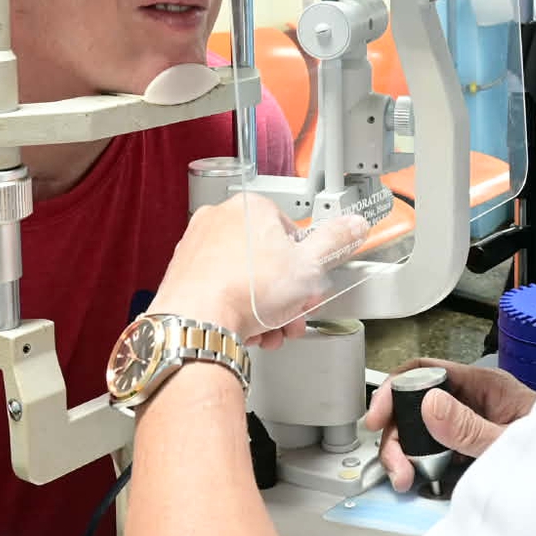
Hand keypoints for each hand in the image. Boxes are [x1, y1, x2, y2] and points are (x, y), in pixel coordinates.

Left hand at [149, 194, 370, 347]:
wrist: (196, 323)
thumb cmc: (244, 292)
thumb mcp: (309, 267)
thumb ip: (334, 242)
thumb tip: (353, 225)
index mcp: (253, 207)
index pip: (292, 234)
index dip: (305, 268)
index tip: (306, 288)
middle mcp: (220, 219)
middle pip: (267, 259)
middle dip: (284, 295)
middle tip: (291, 314)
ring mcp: (198, 244)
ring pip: (244, 276)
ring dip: (262, 307)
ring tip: (268, 328)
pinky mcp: (182, 271)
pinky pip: (219, 287)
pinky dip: (234, 308)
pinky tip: (245, 329)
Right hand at [362, 358, 535, 492]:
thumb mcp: (512, 440)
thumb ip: (471, 427)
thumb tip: (429, 404)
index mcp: (483, 384)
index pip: (426, 371)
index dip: (395, 389)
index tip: (378, 417)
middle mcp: (472, 399)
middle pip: (416, 403)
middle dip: (397, 433)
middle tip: (396, 467)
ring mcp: (470, 423)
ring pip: (421, 429)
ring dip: (405, 452)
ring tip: (406, 480)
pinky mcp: (471, 447)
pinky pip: (435, 450)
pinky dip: (420, 464)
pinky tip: (419, 480)